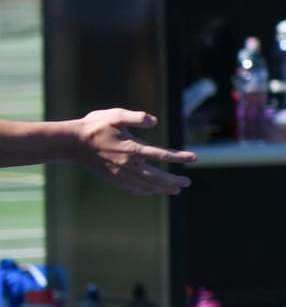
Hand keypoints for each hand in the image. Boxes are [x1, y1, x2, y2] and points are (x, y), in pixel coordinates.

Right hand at [70, 109, 195, 196]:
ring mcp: (120, 173)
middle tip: (187, 183)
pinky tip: (150, 192)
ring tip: (176, 190)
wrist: (71, 143)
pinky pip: (131, 188)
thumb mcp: (115, 115)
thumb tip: (154, 121)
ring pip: (146, 185)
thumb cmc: (94, 126)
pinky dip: (144, 191)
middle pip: (157, 176)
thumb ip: (136, 117)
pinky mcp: (112, 177)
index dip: (179, 157)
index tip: (194, 158)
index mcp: (132, 148)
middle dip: (174, 180)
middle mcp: (128, 164)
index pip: (162, 154)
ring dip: (163, 188)